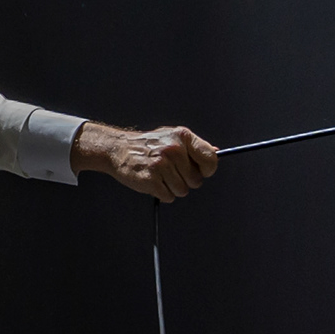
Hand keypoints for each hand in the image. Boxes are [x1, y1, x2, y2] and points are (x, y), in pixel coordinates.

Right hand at [76, 121, 219, 201]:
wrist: (118, 148)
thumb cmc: (147, 145)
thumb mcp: (172, 137)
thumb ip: (194, 146)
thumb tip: (216, 151)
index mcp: (182, 137)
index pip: (210, 158)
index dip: (208, 169)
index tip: (202, 171)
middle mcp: (174, 149)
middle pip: (196, 180)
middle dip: (186, 180)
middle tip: (172, 171)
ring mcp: (162, 165)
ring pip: (182, 191)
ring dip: (173, 188)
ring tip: (161, 175)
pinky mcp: (151, 180)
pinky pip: (168, 196)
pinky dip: (162, 193)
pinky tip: (153, 181)